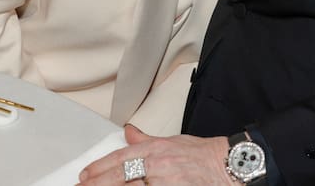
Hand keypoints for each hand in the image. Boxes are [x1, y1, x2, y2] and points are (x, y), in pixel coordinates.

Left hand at [77, 124, 231, 184]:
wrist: (229, 165)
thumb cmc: (204, 156)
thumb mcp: (173, 142)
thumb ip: (147, 141)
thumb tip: (129, 133)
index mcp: (156, 149)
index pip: (120, 159)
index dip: (99, 168)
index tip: (85, 175)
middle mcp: (158, 165)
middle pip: (119, 176)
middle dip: (97, 183)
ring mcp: (164, 182)